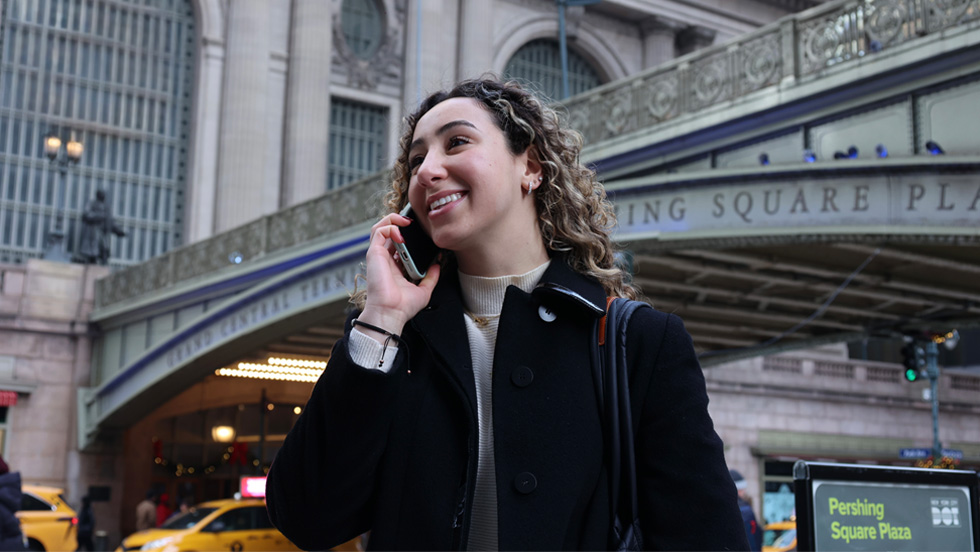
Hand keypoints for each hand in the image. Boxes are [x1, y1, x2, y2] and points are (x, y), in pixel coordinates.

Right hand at [356, 212, 440, 336]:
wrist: (391, 313)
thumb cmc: (403, 306)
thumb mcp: (423, 290)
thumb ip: (431, 277)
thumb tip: (437, 265)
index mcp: (394, 266)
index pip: (398, 243)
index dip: (408, 235)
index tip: (421, 233)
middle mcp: (385, 259)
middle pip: (388, 232)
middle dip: (400, 222)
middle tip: (414, 223)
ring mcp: (378, 255)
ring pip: (380, 227)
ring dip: (394, 219)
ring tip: (407, 221)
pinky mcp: (374, 253)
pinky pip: (379, 231)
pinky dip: (390, 226)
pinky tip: (402, 232)